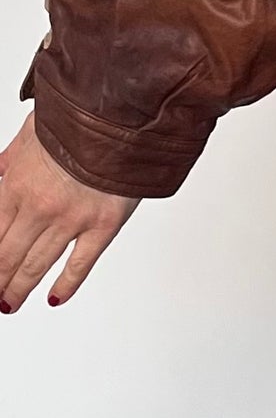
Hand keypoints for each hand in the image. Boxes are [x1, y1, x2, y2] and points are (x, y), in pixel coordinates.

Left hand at [0, 110, 140, 312]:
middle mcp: (39, 208)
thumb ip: (10, 160)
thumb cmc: (80, 118)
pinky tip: (55, 298)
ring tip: (10, 303)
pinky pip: (81, 264)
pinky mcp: (103, 224)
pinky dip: (66, 285)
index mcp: (16, 185)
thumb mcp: (31, 133)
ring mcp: (71, 219)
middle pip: (7, 255)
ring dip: (18, 289)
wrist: (122, 114)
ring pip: (36, 265)